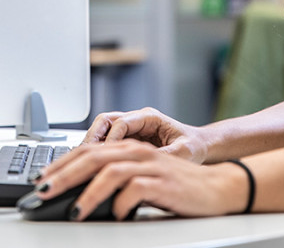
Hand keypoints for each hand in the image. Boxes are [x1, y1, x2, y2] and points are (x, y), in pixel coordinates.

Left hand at [35, 139, 247, 219]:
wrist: (218, 188)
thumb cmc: (177, 187)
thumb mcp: (141, 179)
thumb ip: (114, 181)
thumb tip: (77, 197)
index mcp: (129, 148)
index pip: (87, 150)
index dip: (61, 164)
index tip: (41, 179)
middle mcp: (138, 152)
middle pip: (92, 157)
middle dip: (64, 175)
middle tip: (43, 192)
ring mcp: (151, 166)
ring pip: (110, 173)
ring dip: (87, 193)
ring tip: (73, 211)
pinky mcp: (164, 182)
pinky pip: (135, 190)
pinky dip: (120, 205)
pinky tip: (115, 216)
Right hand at [82, 107, 209, 162]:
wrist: (200, 148)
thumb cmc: (194, 147)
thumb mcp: (183, 153)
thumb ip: (163, 156)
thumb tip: (143, 166)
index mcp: (150, 117)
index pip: (121, 123)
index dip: (111, 140)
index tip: (107, 157)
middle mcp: (137, 120)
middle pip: (105, 121)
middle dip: (92, 137)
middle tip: (84, 155)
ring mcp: (131, 128)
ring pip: (102, 129)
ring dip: (91, 143)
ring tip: (83, 160)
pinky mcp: (128, 140)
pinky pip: (106, 141)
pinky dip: (97, 151)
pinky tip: (92, 165)